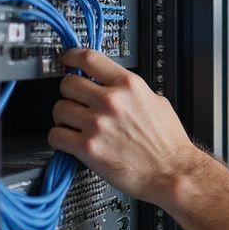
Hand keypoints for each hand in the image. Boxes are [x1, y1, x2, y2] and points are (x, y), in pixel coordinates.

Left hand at [49, 49, 202, 207]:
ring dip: (64, 118)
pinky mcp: (88, 148)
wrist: (172, 172)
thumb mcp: (157, 102)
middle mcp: (111, 101)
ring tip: (76, 126)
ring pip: (58, 109)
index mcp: (129, 85)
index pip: (89, 58)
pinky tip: (71, 142)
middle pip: (67, 84)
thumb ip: (131, 91)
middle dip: (70, 94)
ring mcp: (97, 124)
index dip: (72, 57)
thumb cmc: (168, 143)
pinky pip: (56, 135)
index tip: (68, 60)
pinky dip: (60, 139)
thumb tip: (114, 86)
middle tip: (76, 103)